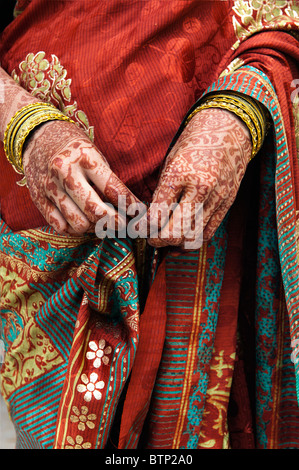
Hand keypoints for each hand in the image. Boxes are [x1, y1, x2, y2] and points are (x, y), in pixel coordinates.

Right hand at [23, 120, 142, 234]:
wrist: (37, 135)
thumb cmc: (75, 147)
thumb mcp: (95, 153)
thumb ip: (108, 179)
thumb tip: (128, 208)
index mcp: (86, 157)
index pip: (114, 189)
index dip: (130, 205)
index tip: (139, 213)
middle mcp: (66, 172)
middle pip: (96, 211)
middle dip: (115, 223)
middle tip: (124, 224)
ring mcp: (50, 187)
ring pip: (79, 224)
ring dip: (94, 228)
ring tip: (101, 222)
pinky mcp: (38, 198)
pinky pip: (60, 226)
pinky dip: (74, 229)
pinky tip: (81, 221)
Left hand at [139, 108, 251, 248]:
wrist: (228, 131)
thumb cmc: (193, 144)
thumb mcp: (170, 162)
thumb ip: (161, 191)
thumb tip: (149, 219)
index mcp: (178, 173)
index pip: (156, 214)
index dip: (144, 227)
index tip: (138, 229)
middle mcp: (200, 187)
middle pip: (175, 231)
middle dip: (158, 241)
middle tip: (151, 239)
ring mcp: (217, 197)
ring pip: (193, 237)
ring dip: (177, 243)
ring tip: (167, 239)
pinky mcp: (228, 202)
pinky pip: (209, 232)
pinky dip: (194, 239)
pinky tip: (185, 236)